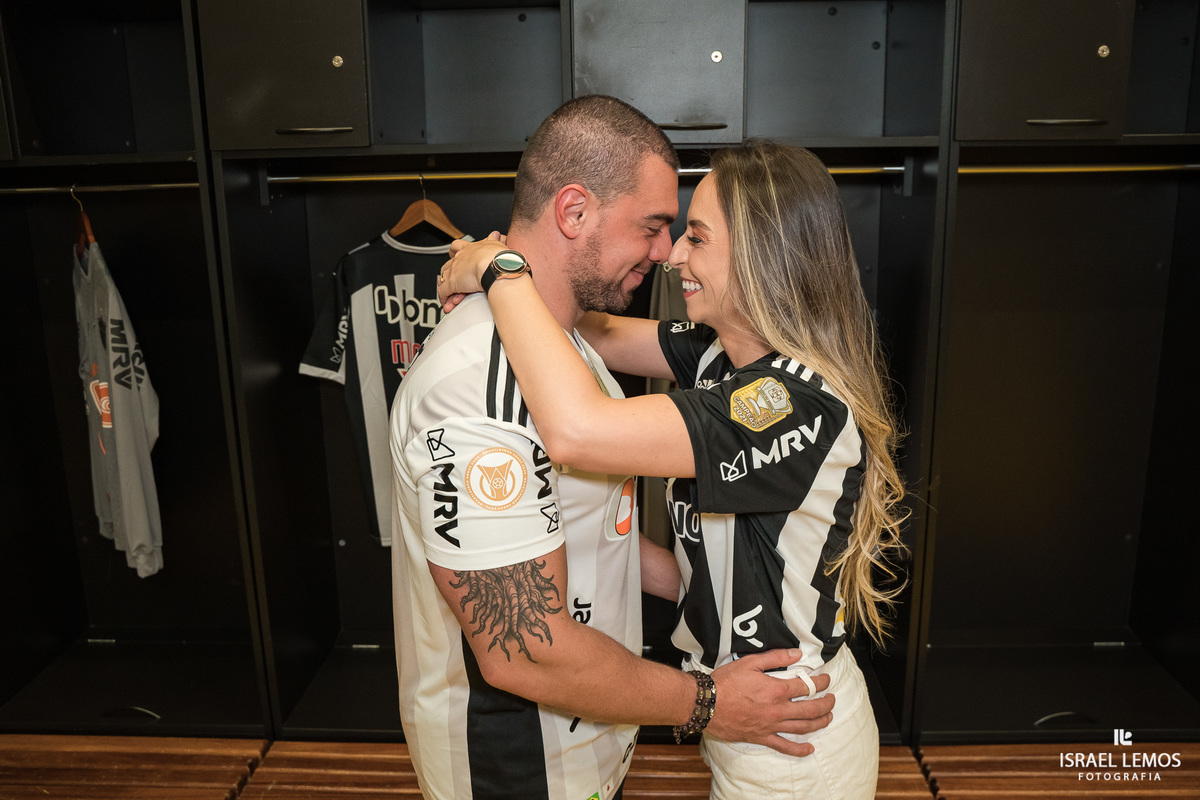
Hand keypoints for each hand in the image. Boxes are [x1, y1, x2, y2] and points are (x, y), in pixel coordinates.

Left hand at [439, 231, 508, 310]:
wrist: (496, 266)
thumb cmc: (500, 258)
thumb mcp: (498, 245)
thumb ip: (494, 240)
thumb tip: (496, 234)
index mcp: (471, 248)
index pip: (457, 246)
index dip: (455, 252)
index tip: (454, 256)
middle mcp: (460, 258)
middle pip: (447, 265)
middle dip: (449, 274)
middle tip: (454, 282)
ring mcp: (454, 270)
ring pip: (443, 279)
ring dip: (447, 288)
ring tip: (452, 297)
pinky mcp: (452, 283)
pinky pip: (443, 292)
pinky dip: (445, 299)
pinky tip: (449, 304)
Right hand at [706, 649, 834, 756]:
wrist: (707, 704)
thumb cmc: (726, 682)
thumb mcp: (750, 662)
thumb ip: (775, 657)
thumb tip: (797, 654)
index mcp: (776, 689)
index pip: (807, 686)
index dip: (821, 683)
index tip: (826, 680)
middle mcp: (778, 709)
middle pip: (811, 709)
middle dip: (826, 703)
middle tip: (832, 699)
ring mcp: (771, 725)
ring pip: (803, 727)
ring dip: (819, 723)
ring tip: (828, 718)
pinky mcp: (762, 737)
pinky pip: (784, 746)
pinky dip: (799, 750)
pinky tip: (809, 749)